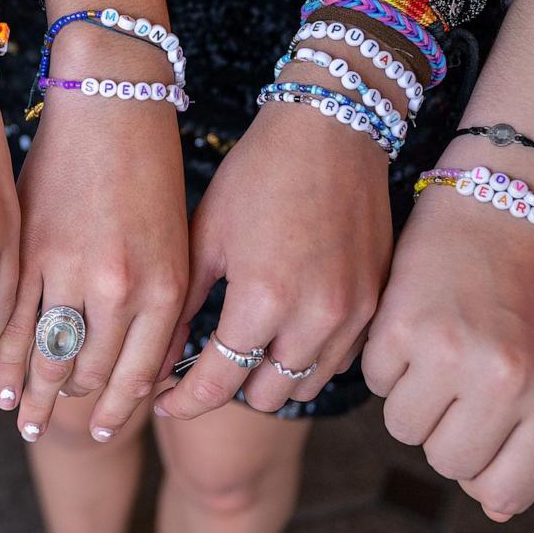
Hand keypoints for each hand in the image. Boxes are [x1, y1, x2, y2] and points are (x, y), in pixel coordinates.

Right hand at [0, 87, 186, 440]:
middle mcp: (121, 289)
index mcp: (164, 289)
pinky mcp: (27, 248)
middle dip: (69, 407)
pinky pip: (10, 320)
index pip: (136, 377)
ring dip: (32, 392)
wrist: (110, 96)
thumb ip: (155, 307)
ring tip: (20, 415)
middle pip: (89, 374)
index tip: (98, 433)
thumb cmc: (147, 167)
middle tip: (46, 427)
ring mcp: (71, 270)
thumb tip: (129, 370)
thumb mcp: (171, 243)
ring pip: (47, 355)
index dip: (115, 412)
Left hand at [156, 101, 391, 418]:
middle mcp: (315, 315)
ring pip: (306, 382)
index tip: (163, 401)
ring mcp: (354, 312)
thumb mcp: (205, 234)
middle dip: (229, 388)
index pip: (219, 382)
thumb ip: (182, 305)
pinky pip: (341, 359)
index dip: (185, 400)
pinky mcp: (378, 302)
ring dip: (272, 377)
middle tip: (202, 367)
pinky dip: (310, 357)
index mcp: (263, 298)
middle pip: (266, 394)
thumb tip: (155, 359)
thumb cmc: (257, 174)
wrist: (332, 130)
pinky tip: (285, 329)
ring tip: (244, 348)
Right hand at [363, 179, 533, 520]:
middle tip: (454, 382)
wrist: (493, 216)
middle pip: (446, 462)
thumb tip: (490, 507)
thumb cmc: (520, 305)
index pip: (503, 490)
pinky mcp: (399, 328)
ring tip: (432, 352)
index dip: (480, 469)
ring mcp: (451, 355)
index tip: (476, 433)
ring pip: (402, 428)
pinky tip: (409, 327)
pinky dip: (384, 362)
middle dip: (441, 430)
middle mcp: (508, 383)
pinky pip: (372, 382)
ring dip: (408, 398)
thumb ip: (525, 446)